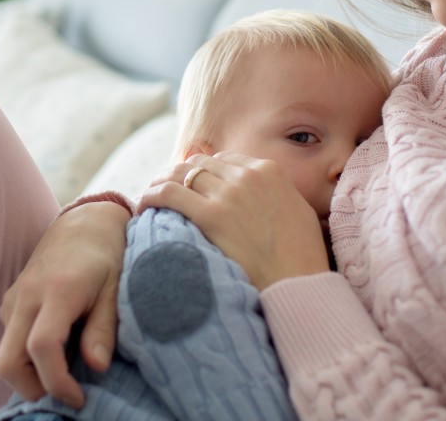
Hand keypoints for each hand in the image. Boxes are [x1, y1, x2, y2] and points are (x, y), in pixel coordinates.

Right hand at [0, 201, 130, 406]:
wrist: (85, 222)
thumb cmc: (107, 254)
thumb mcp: (117, 288)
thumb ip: (105, 327)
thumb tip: (97, 367)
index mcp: (58, 291)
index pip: (42, 347)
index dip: (56, 382)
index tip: (79, 397)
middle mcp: (27, 296)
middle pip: (7, 362)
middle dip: (32, 390)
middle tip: (67, 393)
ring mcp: (14, 299)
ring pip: (5, 355)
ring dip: (31, 374)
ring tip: (70, 366)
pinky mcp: (11, 303)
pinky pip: (10, 342)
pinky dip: (29, 358)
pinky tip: (61, 348)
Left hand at [137, 152, 330, 289]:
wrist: (300, 286)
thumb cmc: (302, 258)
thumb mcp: (298, 211)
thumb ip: (275, 193)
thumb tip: (259, 191)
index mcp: (270, 170)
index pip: (224, 159)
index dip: (205, 173)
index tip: (193, 188)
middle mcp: (248, 175)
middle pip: (200, 164)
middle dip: (181, 176)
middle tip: (166, 193)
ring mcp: (230, 194)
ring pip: (181, 174)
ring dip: (162, 184)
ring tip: (151, 199)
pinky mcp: (212, 215)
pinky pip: (169, 194)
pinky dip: (151, 196)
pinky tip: (143, 206)